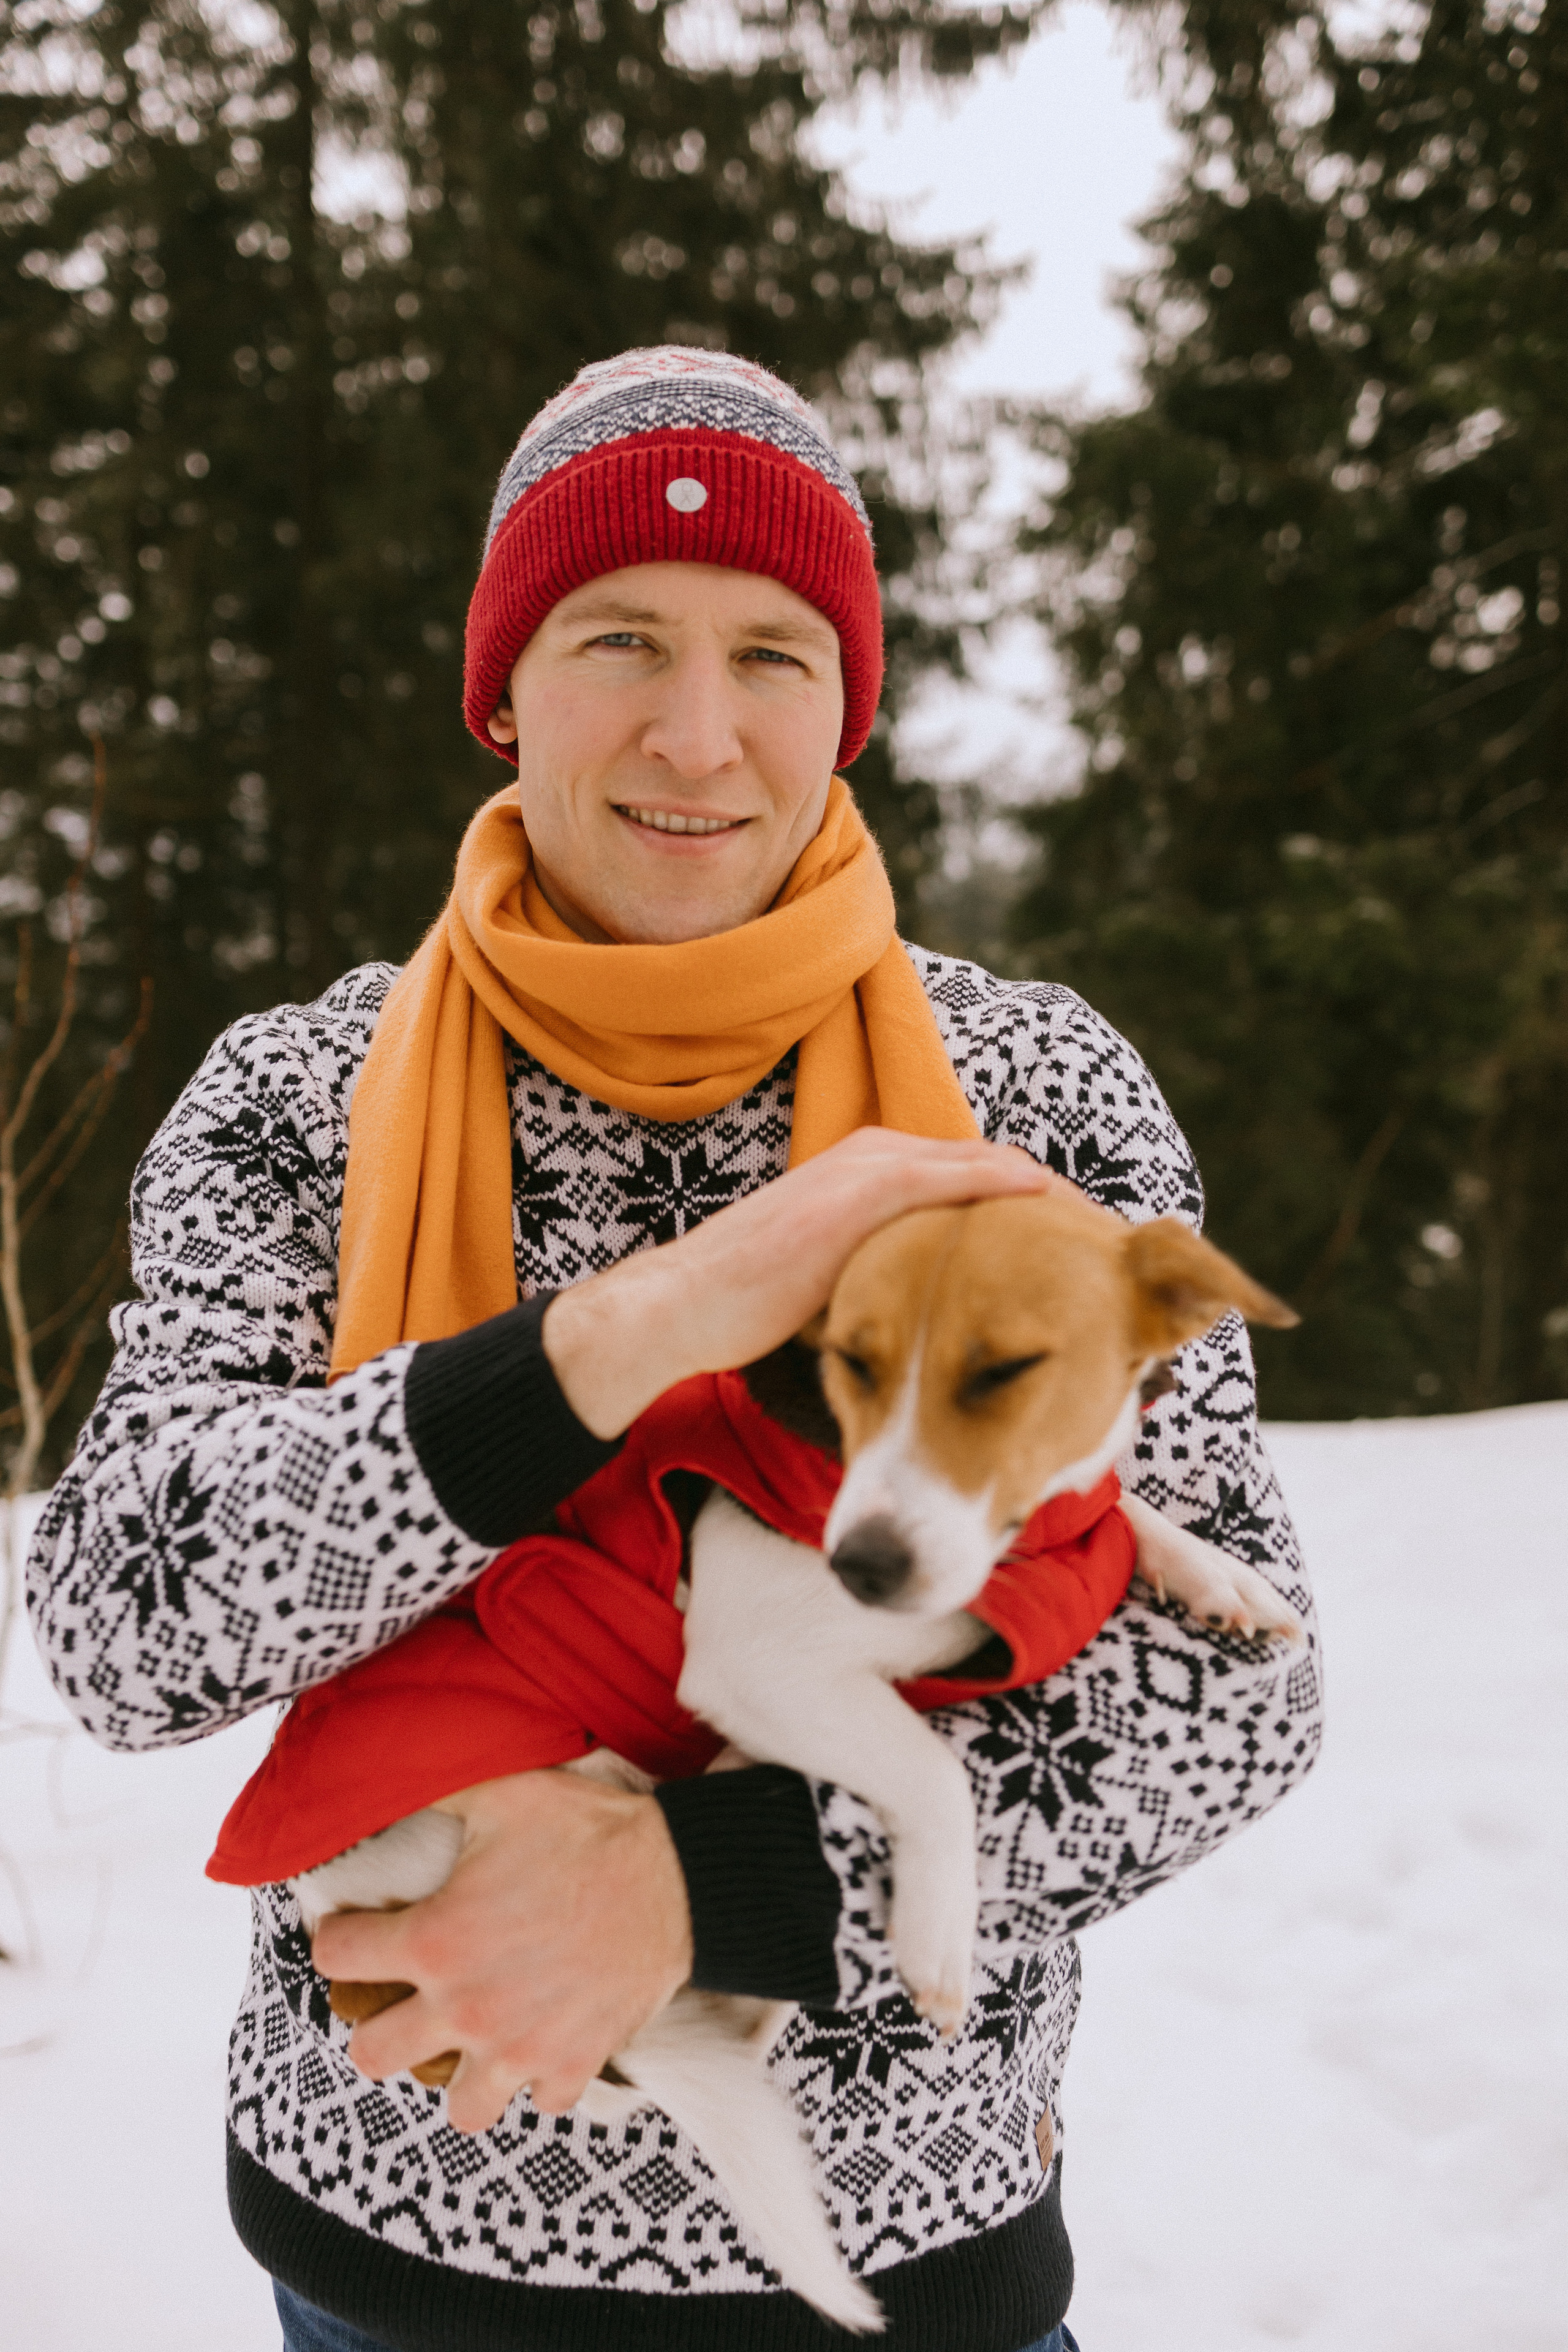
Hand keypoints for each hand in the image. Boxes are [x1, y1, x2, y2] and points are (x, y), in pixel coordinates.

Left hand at [309, 1771, 691, 2133]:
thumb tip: (390, 1775)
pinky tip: (545, 2039)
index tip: (354, 1928)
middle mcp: (464, 2008)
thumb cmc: (587, 1831)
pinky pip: (541, 2102)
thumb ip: (436, 1794)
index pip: (337, 1956)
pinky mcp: (572, 2064)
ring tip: (473, 2040)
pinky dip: (542, 2077)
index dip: (338, 1935)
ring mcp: (519, 2048)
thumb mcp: (503, 1793)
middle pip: (371, 2056)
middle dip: (376, 2026)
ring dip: (461, 2074)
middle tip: (404, 1997)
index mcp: (434, 1941)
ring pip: (459, 2109)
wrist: (677, 1876)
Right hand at [544, 1126, 1061, 1437]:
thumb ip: (888, 1281)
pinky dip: (1018, 1197)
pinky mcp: (868, 1189)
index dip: (1035, 1216)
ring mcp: (873, 1168)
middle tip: (1116, 1244)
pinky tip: (1062, 1227)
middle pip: (995, 1169)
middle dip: (1058, 1204)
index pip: (977, 1181)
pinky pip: (963, 1182)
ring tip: (1106, 1240)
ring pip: (990, 1170)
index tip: (1084, 1253)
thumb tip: (931, 1321)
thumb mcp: (839, 1284)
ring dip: (1052, 1200)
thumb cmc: (751, 1307)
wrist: (683, 1306)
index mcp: (873, 1172)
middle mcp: (878, 1155)